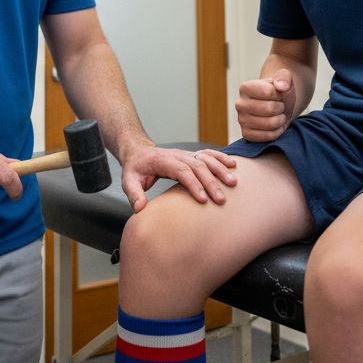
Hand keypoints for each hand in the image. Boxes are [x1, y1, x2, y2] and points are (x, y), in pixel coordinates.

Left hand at [117, 141, 236, 212]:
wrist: (139, 152)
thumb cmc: (135, 169)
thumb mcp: (128, 181)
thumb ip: (134, 194)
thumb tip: (140, 209)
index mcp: (162, 160)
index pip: (181, 170)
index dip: (193, 184)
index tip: (203, 199)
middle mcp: (176, 155)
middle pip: (197, 166)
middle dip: (211, 182)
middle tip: (221, 199)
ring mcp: (185, 154)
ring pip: (205, 159)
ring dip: (220, 169)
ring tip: (233, 183)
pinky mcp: (191, 155)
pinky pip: (209, 154)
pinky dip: (221, 158)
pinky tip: (234, 165)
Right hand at [236, 69, 297, 141]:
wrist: (276, 106)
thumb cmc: (279, 92)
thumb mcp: (284, 79)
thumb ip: (284, 77)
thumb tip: (281, 87)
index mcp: (245, 87)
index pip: (269, 92)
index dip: (280, 94)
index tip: (278, 94)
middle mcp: (240, 104)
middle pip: (270, 108)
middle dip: (281, 107)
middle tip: (280, 106)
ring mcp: (241, 120)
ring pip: (270, 123)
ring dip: (281, 120)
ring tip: (278, 115)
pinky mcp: (246, 134)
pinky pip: (268, 136)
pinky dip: (277, 131)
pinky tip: (276, 125)